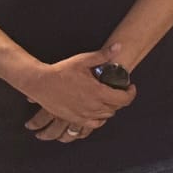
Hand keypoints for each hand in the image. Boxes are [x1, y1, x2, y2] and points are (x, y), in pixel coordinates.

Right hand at [18, 45, 135, 136]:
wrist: (40, 83)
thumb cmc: (61, 71)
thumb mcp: (83, 60)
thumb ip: (103, 55)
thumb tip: (119, 47)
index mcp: (98, 92)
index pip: (124, 99)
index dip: (131, 93)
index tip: (130, 87)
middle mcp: (93, 106)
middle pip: (116, 108)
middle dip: (120, 99)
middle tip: (116, 90)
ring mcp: (84, 115)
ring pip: (106, 116)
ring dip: (110, 108)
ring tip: (106, 98)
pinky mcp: (75, 119)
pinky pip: (94, 125)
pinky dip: (99, 119)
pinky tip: (97, 110)